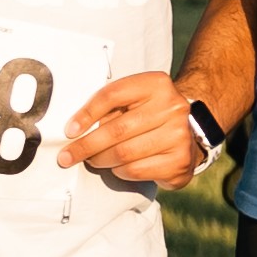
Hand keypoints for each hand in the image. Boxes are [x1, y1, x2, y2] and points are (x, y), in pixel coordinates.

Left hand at [63, 68, 204, 190]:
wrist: (189, 131)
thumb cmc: (149, 114)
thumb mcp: (133, 99)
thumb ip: (109, 107)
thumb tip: (75, 131)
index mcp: (156, 84)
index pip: (113, 95)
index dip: (87, 114)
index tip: (70, 131)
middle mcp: (172, 108)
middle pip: (116, 130)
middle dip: (86, 146)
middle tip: (67, 156)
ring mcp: (179, 136)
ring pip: (124, 154)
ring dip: (101, 160)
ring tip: (93, 160)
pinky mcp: (180, 161)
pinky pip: (137, 170)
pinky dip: (120, 171)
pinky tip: (118, 167)